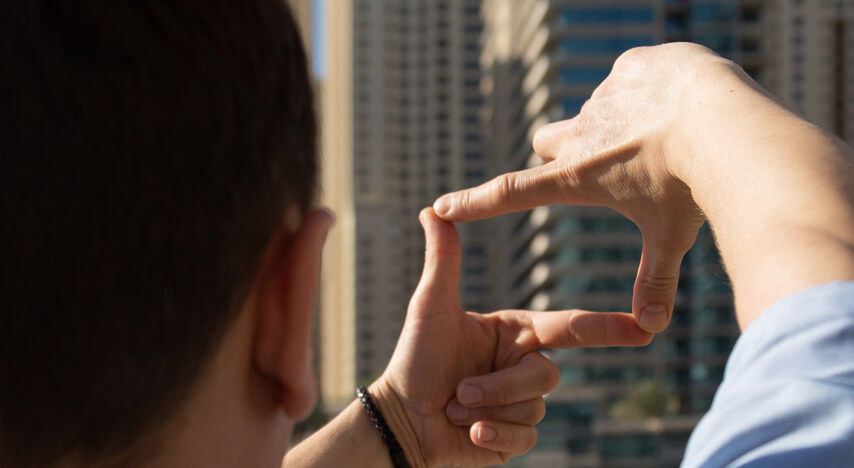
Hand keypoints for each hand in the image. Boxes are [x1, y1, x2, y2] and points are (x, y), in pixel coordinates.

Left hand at [369, 209, 651, 466]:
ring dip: (488, 410)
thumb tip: (432, 209)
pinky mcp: (514, 438)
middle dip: (500, 386)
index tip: (645, 326)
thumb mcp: (431, 306)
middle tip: (460, 390)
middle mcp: (523, 365)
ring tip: (455, 407)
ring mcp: (520, 403)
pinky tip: (467, 433)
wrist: (401, 419)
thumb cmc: (414, 358)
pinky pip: (524, 439)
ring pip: (534, 408)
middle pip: (546, 375)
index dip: (607, 328)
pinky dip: (493, 437)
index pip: (568, 327)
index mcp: (516, 332)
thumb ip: (443, 260)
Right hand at [432, 43, 733, 332]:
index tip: (441, 205)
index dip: (474, 202)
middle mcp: (580, 135)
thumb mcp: (671, 238)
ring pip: (597, 112)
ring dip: (619, 124)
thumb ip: (657, 281)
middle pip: (546, 143)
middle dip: (562, 154)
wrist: (722, 120)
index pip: (510, 193)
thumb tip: (652, 329)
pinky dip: (650, 93)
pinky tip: (678, 105)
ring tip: (665, 136)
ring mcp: (603, 97)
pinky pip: (631, 79)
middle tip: (605, 165)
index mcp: (578, 177)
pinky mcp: (628, 67)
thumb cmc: (692, 184)